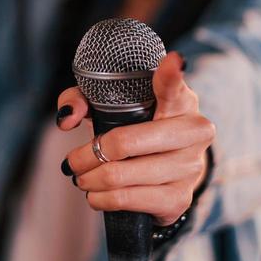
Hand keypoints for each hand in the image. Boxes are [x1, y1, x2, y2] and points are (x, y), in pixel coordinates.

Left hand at [57, 52, 214, 225]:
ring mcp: (190, 167)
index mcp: (181, 100)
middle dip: (87, 155)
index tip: (172, 61)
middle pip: (124, 142)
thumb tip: (67, 119)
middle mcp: (193, 131)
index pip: (174, 85)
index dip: (170, 74)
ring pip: (120, 175)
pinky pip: (128, 199)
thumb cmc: (138, 127)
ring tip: (82, 178)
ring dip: (89, 180)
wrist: (172, 167)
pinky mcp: (180, 199)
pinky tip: (96, 195)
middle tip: (72, 161)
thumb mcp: (114, 105)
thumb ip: (83, 99)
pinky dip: (102, 199)